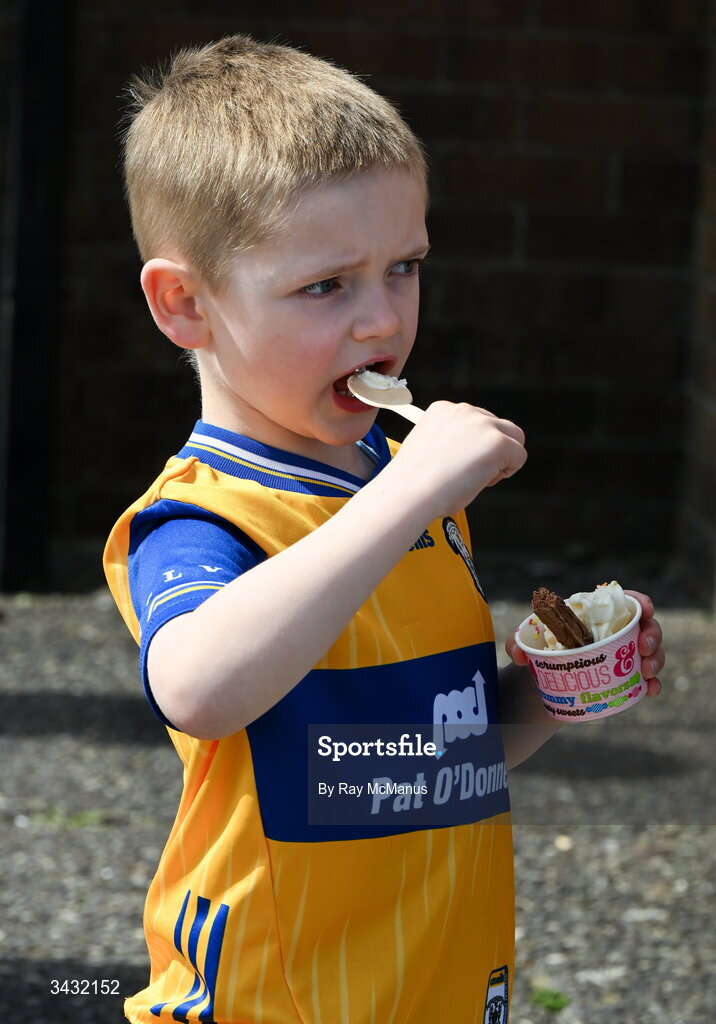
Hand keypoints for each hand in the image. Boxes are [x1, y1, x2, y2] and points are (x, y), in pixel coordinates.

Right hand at [394, 401, 526, 517]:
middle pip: (498, 425)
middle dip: (491, 449)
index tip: (457, 463)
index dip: (472, 446)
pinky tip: (484, 480)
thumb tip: (470, 452)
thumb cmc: (415, 481)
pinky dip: (508, 471)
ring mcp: (483, 424)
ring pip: (514, 437)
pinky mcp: (499, 442)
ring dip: (502, 458)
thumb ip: (451, 441)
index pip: (475, 422)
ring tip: (477, 477)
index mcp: (443, 409)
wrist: (410, 491)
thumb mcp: (430, 448)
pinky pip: (519, 456)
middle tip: (470, 473)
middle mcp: (464, 410)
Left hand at [505, 588, 664, 696]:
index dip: (641, 602)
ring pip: (651, 652)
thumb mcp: (525, 644)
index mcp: (595, 615)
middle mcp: (615, 632)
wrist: (543, 685)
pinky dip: (653, 684)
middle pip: (645, 626)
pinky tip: (650, 690)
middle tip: (643, 649)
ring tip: (646, 672)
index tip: (646, 610)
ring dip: (656, 660)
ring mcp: (623, 656)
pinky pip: (647, 679)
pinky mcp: (625, 679)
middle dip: (652, 635)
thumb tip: (521, 655)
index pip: (625, 601)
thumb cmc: (539, 652)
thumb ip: (516, 642)